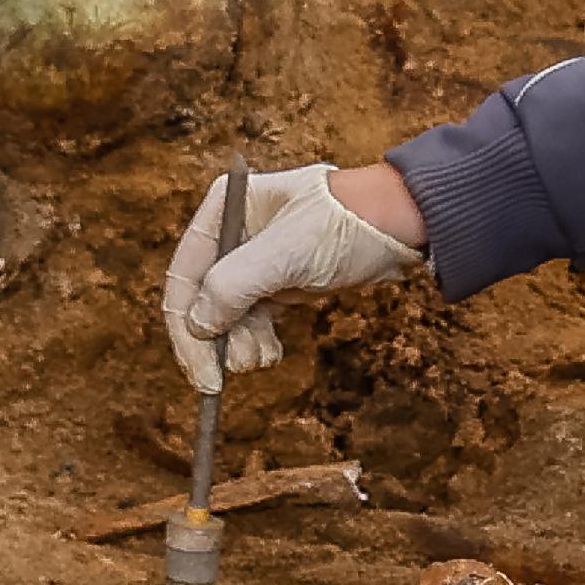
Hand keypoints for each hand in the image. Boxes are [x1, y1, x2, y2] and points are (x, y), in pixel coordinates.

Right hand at [161, 161, 425, 396]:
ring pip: (225, 316)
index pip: (184, 276)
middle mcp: (231, 231)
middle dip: (215, 340)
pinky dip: (256, 341)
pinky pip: (250, 320)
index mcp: (223, 209)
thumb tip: (197, 325)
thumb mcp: (287, 253)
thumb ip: (233, 285)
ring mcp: (252, 258)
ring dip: (238, 345)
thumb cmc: (347, 224)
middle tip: (230, 374)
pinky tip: (272, 352)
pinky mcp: (276, 280)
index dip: (186, 328)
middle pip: (200, 300)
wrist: (399, 225)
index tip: (201, 372)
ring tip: (265, 356)